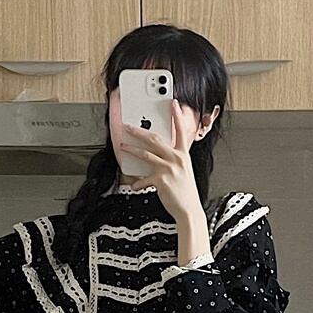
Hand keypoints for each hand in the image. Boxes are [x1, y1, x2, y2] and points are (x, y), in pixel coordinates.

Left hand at [118, 98, 204, 221]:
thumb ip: (172, 160)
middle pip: (155, 139)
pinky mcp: (161, 180)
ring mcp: (169, 169)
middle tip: (128, 126)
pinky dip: (137, 183)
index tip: (172, 103)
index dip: (176, 116)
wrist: (188, 210)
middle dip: (139, 131)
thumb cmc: (184, 192)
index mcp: (183, 155)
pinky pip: (143, 179)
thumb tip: (155, 155)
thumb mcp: (182, 171)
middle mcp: (177, 159)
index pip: (180, 131)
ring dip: (132, 150)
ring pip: (146, 154)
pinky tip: (134, 186)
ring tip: (123, 146)